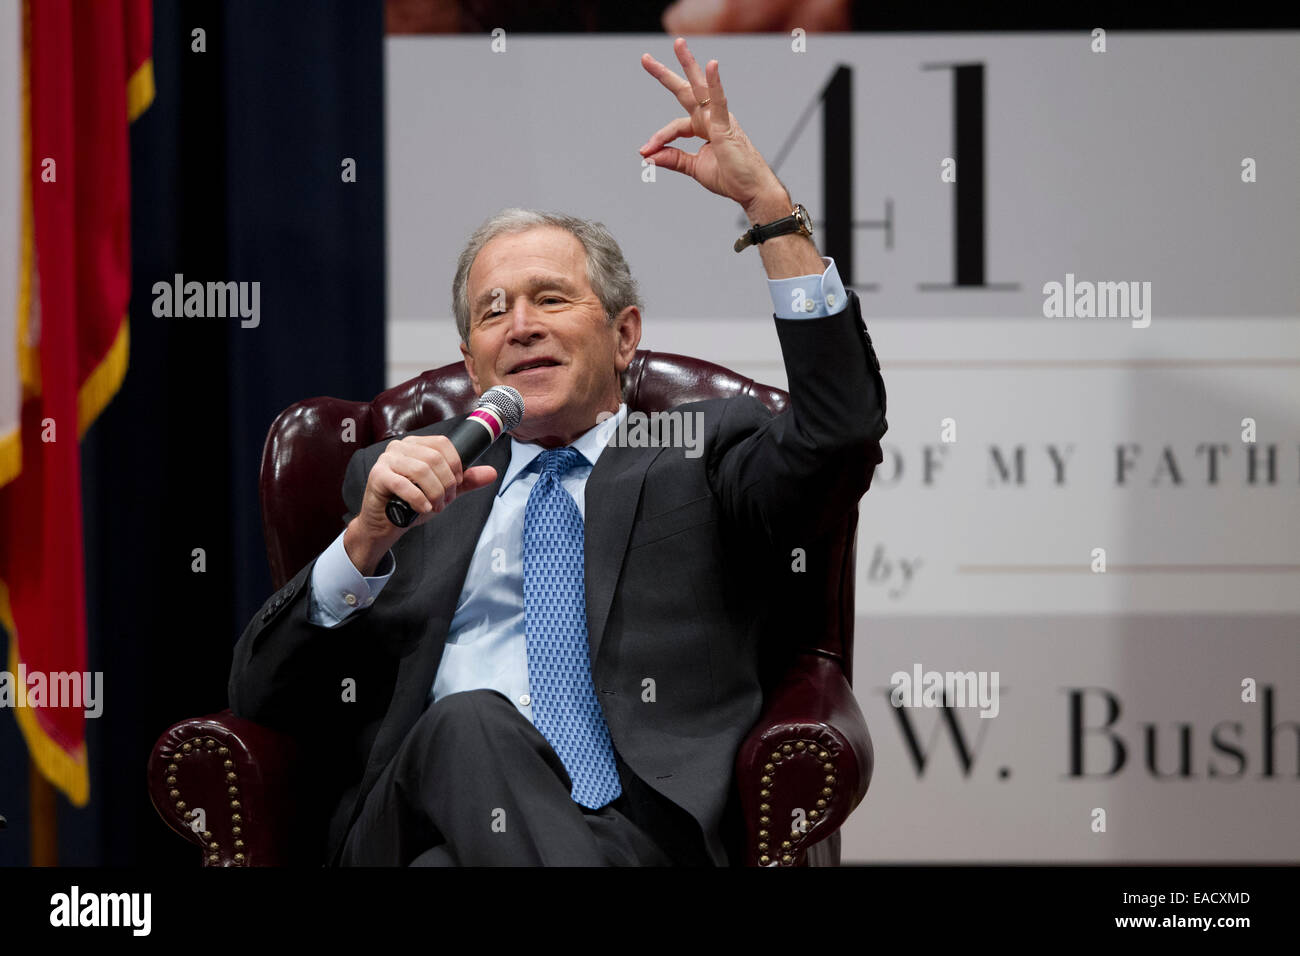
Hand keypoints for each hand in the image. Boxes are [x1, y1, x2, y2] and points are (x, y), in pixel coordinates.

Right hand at [345, 435, 496, 573]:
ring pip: (421, 470)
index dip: (455, 464)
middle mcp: (400, 447)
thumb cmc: (411, 503)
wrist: (386, 523)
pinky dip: (418, 499)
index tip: (458, 483)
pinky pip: (403, 484)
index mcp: (415, 445)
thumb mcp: (443, 490)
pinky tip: (424, 508)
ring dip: (434, 492)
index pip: (442, 444)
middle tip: (446, 501)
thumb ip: (465, 481)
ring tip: (436, 506)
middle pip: (434, 458)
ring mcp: (387, 460)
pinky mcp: (378, 476)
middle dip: (446, 483)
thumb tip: (492, 473)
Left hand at [639, 37, 784, 215]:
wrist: (751, 189)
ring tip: (678, 44)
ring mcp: (719, 118)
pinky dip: (715, 83)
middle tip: (646, 59)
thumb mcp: (694, 168)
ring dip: (688, 64)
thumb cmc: (730, 177)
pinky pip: (719, 100)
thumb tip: (648, 157)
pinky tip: (711, 65)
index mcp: (703, 128)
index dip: (658, 138)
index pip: (675, 127)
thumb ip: (673, 159)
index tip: (645, 152)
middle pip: (685, 91)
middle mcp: (710, 118)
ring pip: (700, 87)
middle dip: (665, 74)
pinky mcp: (726, 124)